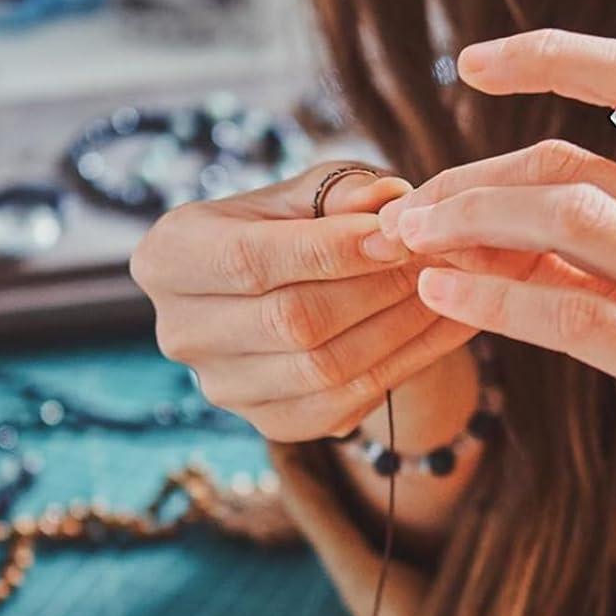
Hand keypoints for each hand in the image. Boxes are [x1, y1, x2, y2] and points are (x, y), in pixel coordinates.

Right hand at [129, 161, 480, 442]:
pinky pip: (343, 403)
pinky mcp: (268, 423)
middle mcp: (180, 332)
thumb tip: (388, 202)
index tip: (399, 234)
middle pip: (290, 320)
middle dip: (375, 288)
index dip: (329, 250)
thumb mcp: (303, 194)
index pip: (250, 260)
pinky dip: (403, 365)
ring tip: (448, 288)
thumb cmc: (289, 226)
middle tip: (438, 259)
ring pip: (322, 368)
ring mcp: (221, 387)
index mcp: (166, 259)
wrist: (285, 291)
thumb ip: (340, 192)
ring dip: (399, 328)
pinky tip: (444, 328)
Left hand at [378, 29, 615, 615]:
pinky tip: (439, 296)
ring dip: (470, 227)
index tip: (470, 61)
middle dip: (470, 184)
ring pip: (568, 223)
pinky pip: (572, 317)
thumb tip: (494, 211)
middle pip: (573, 167)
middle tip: (406, 214)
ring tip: (409, 245)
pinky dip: (493, 300)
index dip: (553, 54)